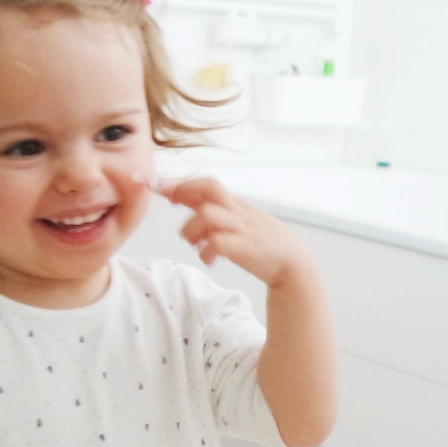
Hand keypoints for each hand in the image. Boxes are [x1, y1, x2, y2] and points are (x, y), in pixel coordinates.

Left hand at [158, 177, 314, 288]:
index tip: (154, 186)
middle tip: (173, 206)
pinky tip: (209, 259)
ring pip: (207, 215)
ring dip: (191, 229)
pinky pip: (218, 243)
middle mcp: (237, 211)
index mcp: (235, 203)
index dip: (178, 183)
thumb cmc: (260, 242)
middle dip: (184, 192)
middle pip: (209, 187)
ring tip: (194, 243)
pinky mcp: (245, 248)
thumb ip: (211, 208)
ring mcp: (242, 228)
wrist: (292, 263)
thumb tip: (181, 198)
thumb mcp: (237, 219)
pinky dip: (206, 252)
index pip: (205, 183)